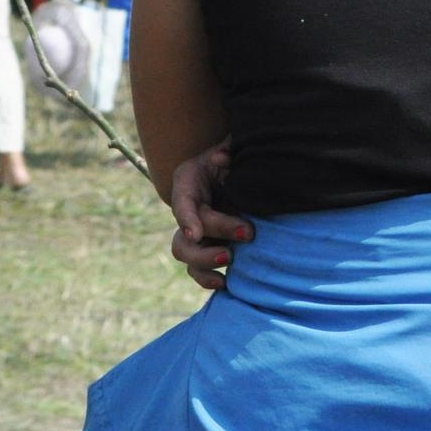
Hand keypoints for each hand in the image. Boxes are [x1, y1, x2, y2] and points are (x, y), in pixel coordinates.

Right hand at [167, 143, 250, 291]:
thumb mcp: (231, 147)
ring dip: (206, 263)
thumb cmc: (234, 156)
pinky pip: (199, 271)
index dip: (187, 219)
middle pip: (185, 236)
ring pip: (187, 256)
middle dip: (213, 238)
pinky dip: (209, 280)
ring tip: (232, 260)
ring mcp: (197, 233)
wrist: (239, 169)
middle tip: (247, 233)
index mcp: (188, 182)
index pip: (183, 202)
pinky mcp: (209, 246)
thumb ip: (228, 150)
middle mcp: (188, 211)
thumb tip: (224, 157)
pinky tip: (227, 283)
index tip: (194, 233)